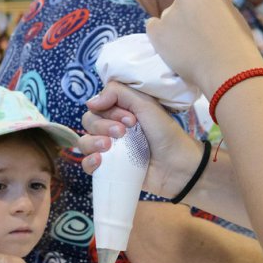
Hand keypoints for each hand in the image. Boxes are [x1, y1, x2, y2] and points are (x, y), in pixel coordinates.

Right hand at [79, 83, 198, 199]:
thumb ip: (117, 93)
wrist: (178, 166)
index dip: (108, 111)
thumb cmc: (165, 133)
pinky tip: (100, 161)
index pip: (97, 106)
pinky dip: (89, 162)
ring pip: (84, 142)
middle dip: (101, 126)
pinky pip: (87, 165)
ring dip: (92, 142)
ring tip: (108, 147)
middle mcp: (112, 129)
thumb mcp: (145, 104)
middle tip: (122, 132)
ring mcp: (110, 150)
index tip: (130, 119)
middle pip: (88, 122)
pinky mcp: (109, 170)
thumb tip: (90, 102)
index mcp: (120, 112)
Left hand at [147, 0, 262, 94]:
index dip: (193, 2)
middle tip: (195, 37)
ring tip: (188, 49)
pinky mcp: (157, 32)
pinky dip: (159, 36)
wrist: (228, 68)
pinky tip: (171, 47)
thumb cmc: (237, 44)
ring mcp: (168, 14)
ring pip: (167, 19)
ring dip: (173, 30)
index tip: (198, 15)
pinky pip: (152, 28)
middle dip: (183, 17)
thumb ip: (211, 7)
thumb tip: (203, 12)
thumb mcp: (230, 13)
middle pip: (177, 5)